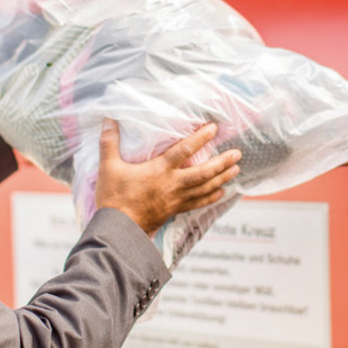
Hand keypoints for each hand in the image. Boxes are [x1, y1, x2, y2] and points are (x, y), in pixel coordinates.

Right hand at [95, 119, 241, 234]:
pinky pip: (198, 203)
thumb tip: (109, 119)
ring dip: (222, 178)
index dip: (200, 138)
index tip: (214, 128)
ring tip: (236, 169)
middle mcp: (173, 184)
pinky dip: (212, 197)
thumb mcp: (109, 167)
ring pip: (205, 188)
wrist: (117, 229)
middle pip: (204, 172)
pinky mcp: (174, 210)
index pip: (185, 150)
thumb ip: (109, 142)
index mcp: (159, 170)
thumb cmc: (113, 197)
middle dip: (222, 162)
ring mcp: (176, 199)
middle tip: (238, 153)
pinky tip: (222, 192)